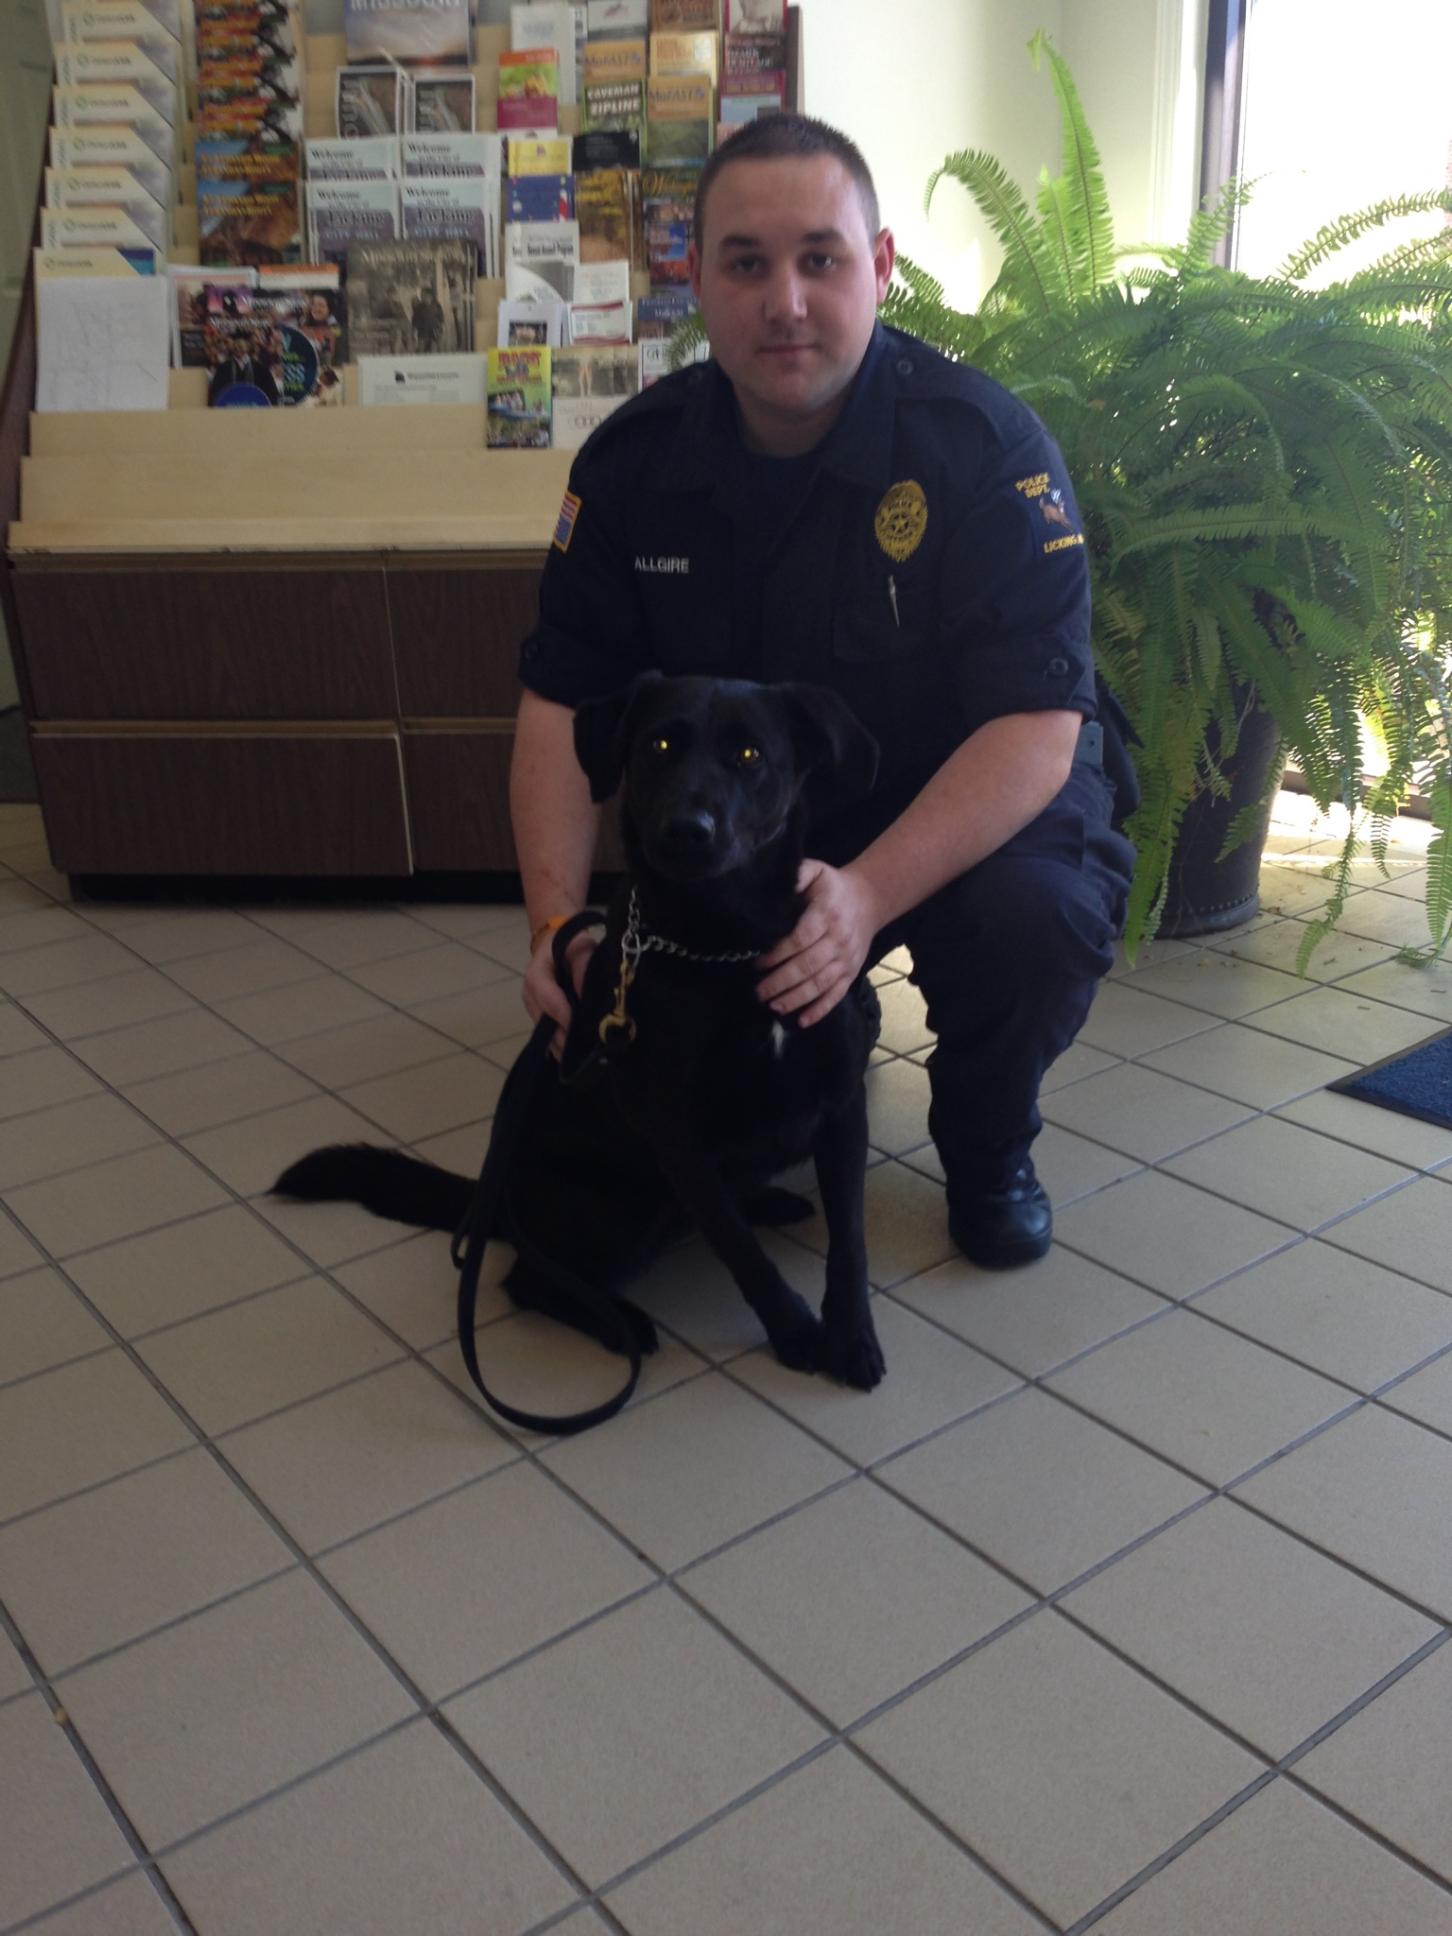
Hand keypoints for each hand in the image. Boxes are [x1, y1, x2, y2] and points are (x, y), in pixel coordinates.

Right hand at [522, 928, 595, 1058]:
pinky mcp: (537, 1015)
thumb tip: (586, 993)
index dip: (562, 1014)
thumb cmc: (569, 944)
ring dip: (560, 1046)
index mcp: (536, 974)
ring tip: (579, 1060)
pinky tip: (572, 1058)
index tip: (578, 1028)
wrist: (554, 943)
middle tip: (583, 1054)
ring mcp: (531, 1007)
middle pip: (543, 1020)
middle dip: (562, 1038)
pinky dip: (558, 1045)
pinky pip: (546, 1034)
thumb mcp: (580, 946)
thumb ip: (583, 966)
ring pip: (543, 1032)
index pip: (548, 998)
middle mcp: (529, 993)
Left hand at [756, 860, 880, 1026]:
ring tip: (773, 1006)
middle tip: (758, 992)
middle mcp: (838, 940)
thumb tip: (774, 885)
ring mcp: (847, 960)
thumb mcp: (816, 872)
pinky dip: (820, 1010)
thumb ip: (796, 875)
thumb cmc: (833, 887)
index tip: (756, 963)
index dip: (777, 954)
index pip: (799, 939)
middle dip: (781, 981)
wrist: (870, 899)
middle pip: (807, 966)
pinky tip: (802, 1021)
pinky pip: (836, 994)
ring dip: (796, 999)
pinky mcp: (852, 973)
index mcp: (826, 915)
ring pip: (820, 984)